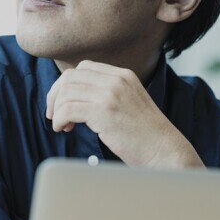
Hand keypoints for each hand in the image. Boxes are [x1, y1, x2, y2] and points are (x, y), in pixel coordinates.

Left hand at [46, 60, 203, 168]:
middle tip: (54, 114)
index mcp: (122, 75)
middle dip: (56, 95)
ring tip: (62, 125)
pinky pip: (68, 109)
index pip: (83, 68)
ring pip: (66, 92)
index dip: (67, 84)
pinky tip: (64, 129)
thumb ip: (106, 93)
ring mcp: (110, 94)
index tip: (63, 102)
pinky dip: (60, 119)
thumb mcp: (128, 102)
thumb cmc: (144, 134)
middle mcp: (116, 80)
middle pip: (70, 77)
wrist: (165, 151)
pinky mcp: (104, 112)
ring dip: (57, 109)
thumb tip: (73, 95)